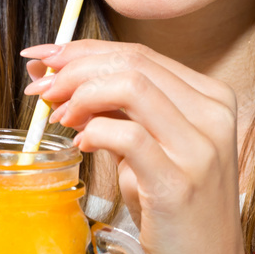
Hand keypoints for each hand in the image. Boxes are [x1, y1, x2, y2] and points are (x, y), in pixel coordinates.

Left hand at [22, 39, 245, 253]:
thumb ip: (111, 106)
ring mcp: (200, 148)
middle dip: (74, 68)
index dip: (85, 50)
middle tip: (42, 86)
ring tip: (61, 116)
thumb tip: (53, 71)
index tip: (46, 57)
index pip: (139, 53)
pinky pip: (127, 136)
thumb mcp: (148, 144)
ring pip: (131, 86)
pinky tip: (82, 144)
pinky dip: (94, 132)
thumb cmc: (173, 203)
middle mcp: (212, 114)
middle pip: (132, 63)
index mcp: (210, 97)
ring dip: (81, 94)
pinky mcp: (178, 182)